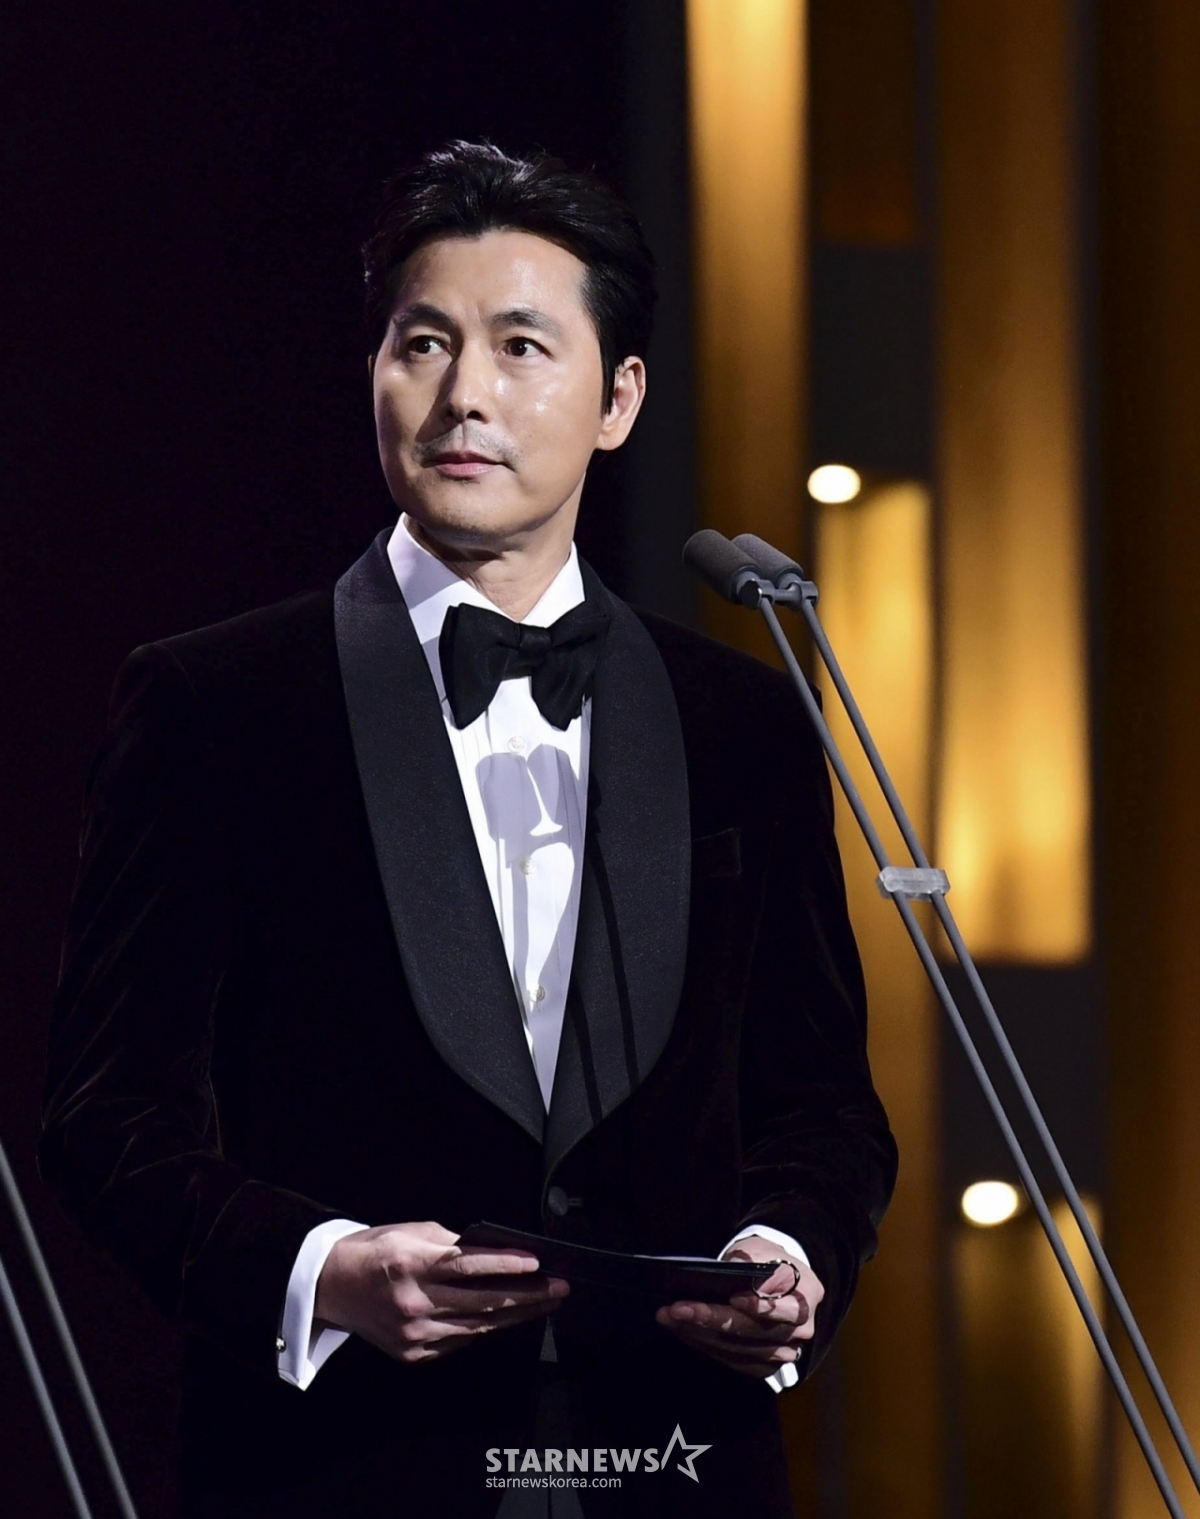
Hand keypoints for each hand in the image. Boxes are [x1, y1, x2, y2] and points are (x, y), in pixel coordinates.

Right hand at [314, 1220, 568, 1364]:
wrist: (331, 1286)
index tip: (537, 1262)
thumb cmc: (375, 1250)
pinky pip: (460, 1340)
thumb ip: (453, 1244)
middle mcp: (412, 1302)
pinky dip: (485, 1327)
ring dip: (515, 1315)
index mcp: (411, 1264)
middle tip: (559, 1287)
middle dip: (527, 1295)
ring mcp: (413, 1334)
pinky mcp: (414, 1354)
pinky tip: (508, 1316)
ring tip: (545, 1303)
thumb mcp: (411, 1232)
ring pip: (477, 1326)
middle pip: (481, 1301)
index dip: (505, 1265)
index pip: (468, 1266)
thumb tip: (495, 1251)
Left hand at [654, 1234, 823, 1378]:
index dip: (762, 1307)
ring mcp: (783, 1351)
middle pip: (755, 1332)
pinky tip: (682, 1331)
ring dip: (700, 1334)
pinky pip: (733, 1361)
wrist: (777, 1279)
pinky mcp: (764, 1364)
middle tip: (677, 1308)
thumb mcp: (760, 1249)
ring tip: (670, 1317)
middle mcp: (800, 1330)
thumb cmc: (767, 1261)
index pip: (789, 1309)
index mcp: (806, 1296)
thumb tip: (726, 1272)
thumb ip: (748, 1261)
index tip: (734, 1298)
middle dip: (712, 1318)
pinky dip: (705, 1346)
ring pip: (739, 1349)